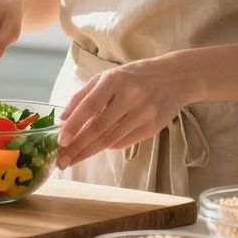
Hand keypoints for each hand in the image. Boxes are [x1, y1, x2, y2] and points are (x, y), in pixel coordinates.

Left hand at [56, 55, 186, 169]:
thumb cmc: (134, 76)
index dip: (75, 124)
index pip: (90, 105)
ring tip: (72, 160)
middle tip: (61, 161)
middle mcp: (130, 96)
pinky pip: (124, 142)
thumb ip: (83, 95)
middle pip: (99, 127)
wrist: (176, 77)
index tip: (61, 141)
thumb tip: (63, 118)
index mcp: (115, 80)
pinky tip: (96, 148)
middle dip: (78, 147)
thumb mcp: (108, 77)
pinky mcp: (153, 127)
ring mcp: (143, 113)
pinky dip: (108, 146)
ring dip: (89, 152)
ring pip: (111, 139)